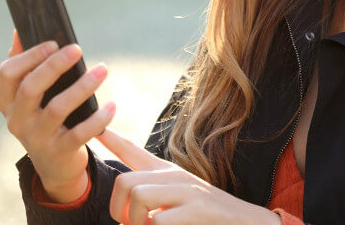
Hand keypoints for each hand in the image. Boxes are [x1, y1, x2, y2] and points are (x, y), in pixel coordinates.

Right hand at [0, 31, 116, 201]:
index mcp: (8, 101)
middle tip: (77, 49)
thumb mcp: (30, 97)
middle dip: (54, 65)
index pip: (8, 73)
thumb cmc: (45, 118)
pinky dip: (98, 117)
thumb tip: (20, 30)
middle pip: (30, 87)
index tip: (54, 42)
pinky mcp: (58, 152)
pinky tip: (112, 105)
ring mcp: (36, 138)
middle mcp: (17, 119)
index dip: (29, 55)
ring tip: (103, 70)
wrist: (55, 165)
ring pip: (58, 108)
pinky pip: (80, 132)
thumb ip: (26, 65)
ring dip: (83, 86)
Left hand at [97, 129, 281, 224]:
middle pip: (125, 182)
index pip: (134, 152)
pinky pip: (159, 221)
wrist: (247, 224)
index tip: (96, 128)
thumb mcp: (178, 201)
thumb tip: (124, 211)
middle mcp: (176, 176)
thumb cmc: (207, 219)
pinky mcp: (198, 208)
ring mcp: (188, 190)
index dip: (113, 139)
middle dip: (119, 210)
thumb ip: (154, 200)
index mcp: (168, 174)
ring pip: (138, 198)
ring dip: (137, 223)